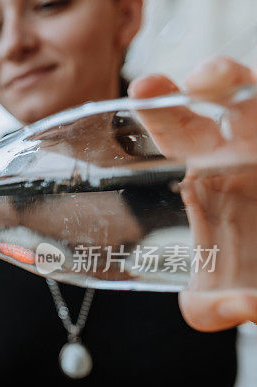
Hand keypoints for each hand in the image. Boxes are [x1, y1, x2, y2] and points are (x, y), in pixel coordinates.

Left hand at [130, 56, 256, 330]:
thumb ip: (211, 309)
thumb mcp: (213, 303)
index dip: (159, 106)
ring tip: (221, 81)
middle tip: (195, 80)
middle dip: (214, 77)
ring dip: (249, 86)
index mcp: (205, 175)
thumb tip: (242, 307)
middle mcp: (243, 156)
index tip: (141, 90)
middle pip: (228, 101)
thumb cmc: (244, 282)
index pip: (176, 129)